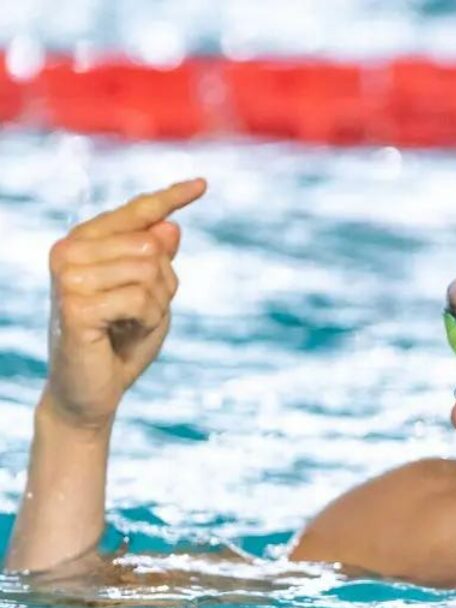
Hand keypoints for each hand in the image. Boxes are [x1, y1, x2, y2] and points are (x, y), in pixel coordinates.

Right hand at [42, 179, 206, 428]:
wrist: (92, 391)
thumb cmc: (122, 341)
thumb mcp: (152, 295)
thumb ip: (157, 260)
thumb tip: (170, 226)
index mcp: (85, 242)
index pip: (136, 212)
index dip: (171, 198)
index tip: (202, 184)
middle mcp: (69, 250)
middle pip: (153, 247)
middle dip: (163, 286)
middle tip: (136, 314)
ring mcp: (68, 275)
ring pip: (151, 272)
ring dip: (155, 307)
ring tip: (127, 325)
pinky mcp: (75, 303)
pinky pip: (142, 299)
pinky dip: (147, 322)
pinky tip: (120, 335)